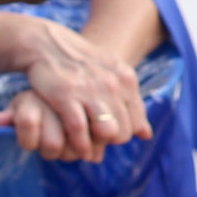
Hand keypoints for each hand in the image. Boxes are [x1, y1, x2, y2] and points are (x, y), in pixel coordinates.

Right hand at [0, 16, 149, 163]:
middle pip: (123, 131)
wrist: (50, 45)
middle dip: (109, 143)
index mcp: (126, 79)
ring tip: (87, 150)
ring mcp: (91, 89)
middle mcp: (113, 84)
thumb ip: (131, 104)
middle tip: (95, 145)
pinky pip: (79, 129)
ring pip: (106, 132)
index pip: (135, 122)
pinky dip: (79, 143)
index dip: (122, 134)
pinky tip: (75, 147)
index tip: (108, 137)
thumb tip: (147, 135)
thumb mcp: (113, 77)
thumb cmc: (83, 66)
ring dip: (96, 146)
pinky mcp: (67, 95)